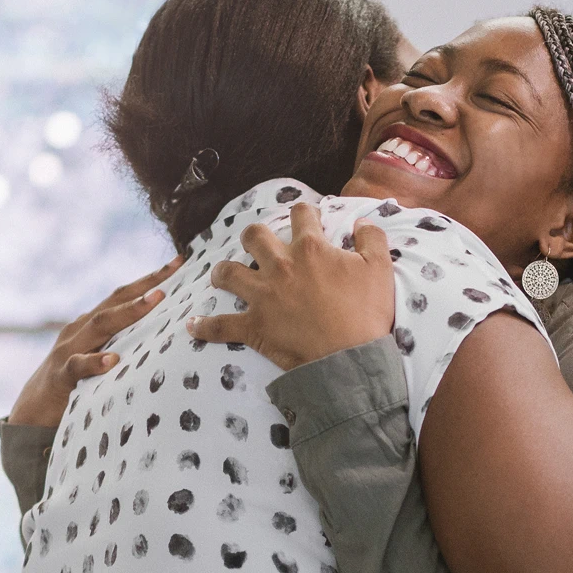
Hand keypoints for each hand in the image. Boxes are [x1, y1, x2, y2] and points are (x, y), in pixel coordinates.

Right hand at [8, 256, 183, 427]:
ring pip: (100, 325)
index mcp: (93, 323)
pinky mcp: (62, 375)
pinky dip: (95, 361)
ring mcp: (69, 349)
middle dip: (146, 284)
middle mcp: (81, 328)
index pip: (124, 295)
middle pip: (115, 300)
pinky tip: (112, 360)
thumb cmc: (79, 382)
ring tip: (156, 300)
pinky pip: (78, 365)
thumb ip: (127, 343)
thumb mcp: (103, 355)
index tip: (179, 261)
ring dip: (128, 312)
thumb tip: (168, 337)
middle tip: (174, 269)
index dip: (151, 278)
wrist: (35, 409)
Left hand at [186, 203, 394, 370]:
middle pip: (254, 236)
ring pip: (228, 272)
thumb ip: (372, 240)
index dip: (305, 213)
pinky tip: (193, 325)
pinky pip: (220, 326)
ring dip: (223, 271)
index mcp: (310, 249)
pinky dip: (204, 327)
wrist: (349, 358)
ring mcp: (262, 296)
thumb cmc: (366, 315)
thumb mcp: (380, 270)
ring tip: (222, 275)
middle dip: (255, 236)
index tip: (308, 219)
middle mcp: (280, 266)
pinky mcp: (253, 326)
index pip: (301, 215)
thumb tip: (361, 224)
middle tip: (260, 245)